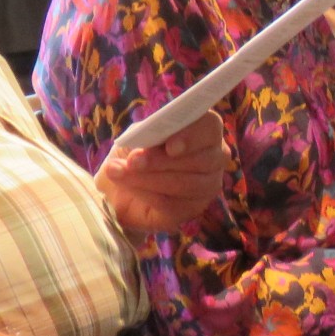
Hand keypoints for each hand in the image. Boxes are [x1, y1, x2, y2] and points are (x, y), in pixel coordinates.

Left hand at [95, 113, 228, 234]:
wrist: (121, 189)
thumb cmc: (135, 153)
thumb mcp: (135, 137)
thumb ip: (144, 135)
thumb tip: (143, 142)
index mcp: (204, 130)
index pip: (210, 126)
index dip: (191, 136)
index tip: (170, 146)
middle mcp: (214, 157)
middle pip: (200, 160)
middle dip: (162, 161)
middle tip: (133, 161)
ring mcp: (208, 185)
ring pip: (185, 184)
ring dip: (148, 179)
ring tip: (119, 173)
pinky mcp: (193, 209)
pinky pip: (172, 204)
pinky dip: (145, 194)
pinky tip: (128, 187)